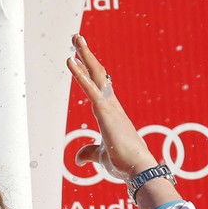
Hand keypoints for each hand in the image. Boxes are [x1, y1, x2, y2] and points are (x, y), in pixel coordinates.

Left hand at [67, 34, 182, 208]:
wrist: (138, 170)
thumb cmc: (124, 163)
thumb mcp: (101, 156)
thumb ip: (89, 153)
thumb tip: (77, 159)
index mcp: (111, 113)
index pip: (99, 88)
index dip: (90, 72)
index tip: (82, 58)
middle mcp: (111, 105)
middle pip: (98, 74)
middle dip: (87, 56)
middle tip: (77, 39)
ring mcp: (109, 107)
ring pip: (94, 75)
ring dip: (84, 55)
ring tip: (75, 38)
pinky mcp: (105, 112)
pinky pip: (89, 88)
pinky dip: (79, 74)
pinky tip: (70, 60)